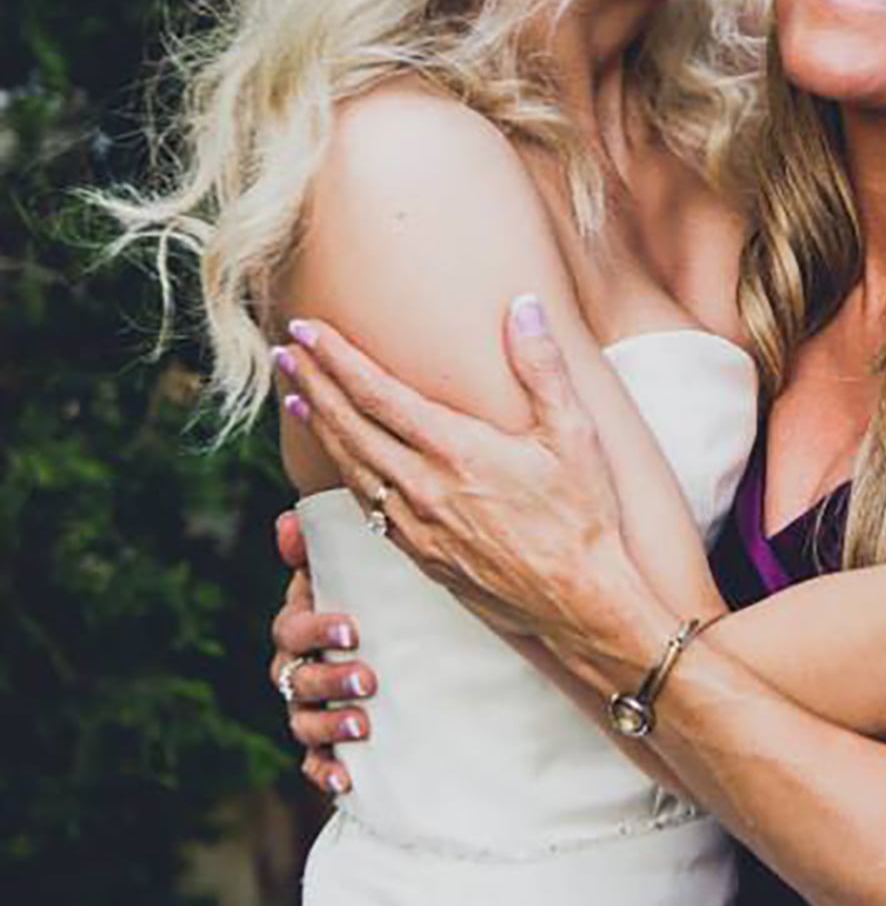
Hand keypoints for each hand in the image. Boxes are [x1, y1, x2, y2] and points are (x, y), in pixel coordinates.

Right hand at [267, 510, 375, 800]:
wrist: (408, 656)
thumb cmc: (376, 605)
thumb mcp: (360, 575)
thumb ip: (325, 548)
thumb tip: (289, 521)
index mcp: (303, 627)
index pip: (291, 628)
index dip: (316, 628)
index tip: (352, 628)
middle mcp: (299, 669)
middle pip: (296, 678)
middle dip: (328, 679)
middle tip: (368, 680)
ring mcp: (311, 709)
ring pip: (303, 721)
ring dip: (328, 725)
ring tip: (362, 727)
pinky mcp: (329, 746)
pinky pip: (315, 764)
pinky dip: (325, 771)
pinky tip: (345, 780)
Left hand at [272, 303, 663, 682]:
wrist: (578, 600)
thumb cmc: (581, 514)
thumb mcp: (573, 433)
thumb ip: (542, 365)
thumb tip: (523, 305)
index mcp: (455, 450)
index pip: (376, 393)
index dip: (335, 358)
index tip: (306, 329)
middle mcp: (424, 487)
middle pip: (349, 426)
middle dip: (313, 384)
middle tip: (284, 350)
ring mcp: (417, 525)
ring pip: (350, 467)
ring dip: (319, 427)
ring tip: (296, 397)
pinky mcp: (420, 554)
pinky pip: (367, 506)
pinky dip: (343, 473)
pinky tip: (339, 460)